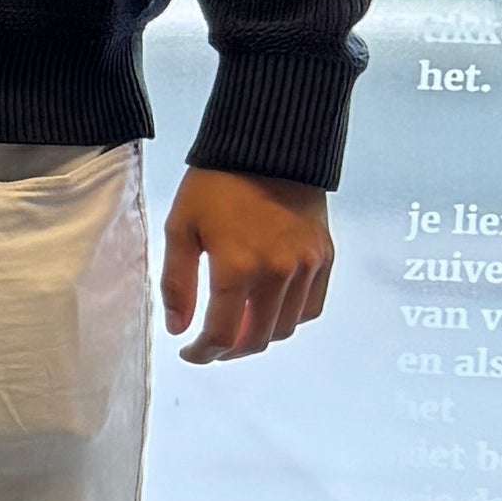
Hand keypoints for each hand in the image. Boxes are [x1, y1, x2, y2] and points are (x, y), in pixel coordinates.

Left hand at [160, 169, 330, 364]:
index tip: (190, 353)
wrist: (267, 146)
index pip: (221, 336)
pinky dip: (290, 318)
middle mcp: (276, 274)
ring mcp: (306, 266)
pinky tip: (269, 310)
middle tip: (212, 346)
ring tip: (238, 328)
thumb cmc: (216, 184)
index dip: (202, 353)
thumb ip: (177, 283)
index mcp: (236, 269)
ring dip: (259, 336)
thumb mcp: (180, 228)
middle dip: (229, 351)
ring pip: (285, 327)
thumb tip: (179, 329)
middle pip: (256, 339)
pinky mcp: (325, 256)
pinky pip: (311, 307)